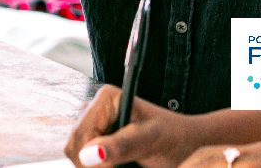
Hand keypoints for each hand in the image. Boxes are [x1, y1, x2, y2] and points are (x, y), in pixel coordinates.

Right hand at [64, 85, 203, 167]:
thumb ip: (121, 146)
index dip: (90, 158)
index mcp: (106, 98)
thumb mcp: (150, 141)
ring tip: (121, 167)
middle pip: (74, 147)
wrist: (185, 144)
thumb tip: (90, 154)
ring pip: (77, 157)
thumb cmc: (173, 137)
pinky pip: (85, 162)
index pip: (79, 135)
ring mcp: (94, 126)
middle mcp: (95, 109)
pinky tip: (115, 167)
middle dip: (92, 166)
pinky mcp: (97, 141)